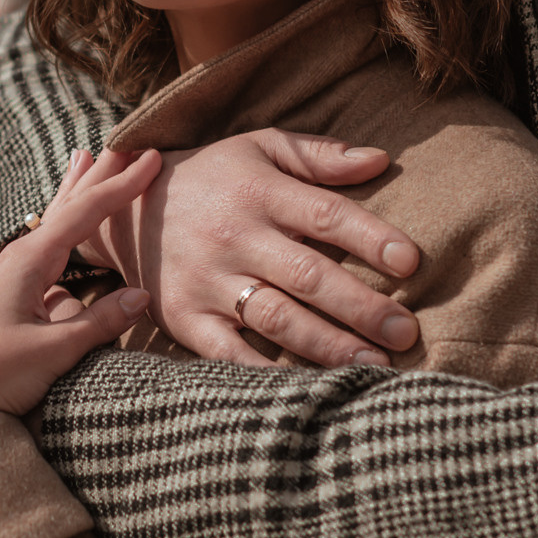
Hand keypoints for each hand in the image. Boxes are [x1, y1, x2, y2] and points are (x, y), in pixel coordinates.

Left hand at [0, 148, 160, 442]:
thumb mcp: (51, 352)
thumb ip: (98, 323)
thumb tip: (141, 295)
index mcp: (26, 263)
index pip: (83, 213)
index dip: (120, 186)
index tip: (151, 158)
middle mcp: (15, 263)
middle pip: (63, 207)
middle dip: (95, 176)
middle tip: (120, 144)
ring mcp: (7, 280)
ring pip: (50, 225)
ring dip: (73, 196)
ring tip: (82, 163)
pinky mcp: (4, 301)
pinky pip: (43, 253)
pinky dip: (61, 232)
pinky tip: (60, 235)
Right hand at [85, 129, 420, 367]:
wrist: (125, 209)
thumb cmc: (213, 177)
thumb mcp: (259, 147)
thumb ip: (320, 155)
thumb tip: (381, 159)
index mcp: (259, 191)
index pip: (325, 215)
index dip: (371, 239)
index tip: (411, 263)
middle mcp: (235, 236)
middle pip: (308, 275)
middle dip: (362, 306)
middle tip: (407, 332)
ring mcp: (209, 282)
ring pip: (276, 318)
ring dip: (328, 345)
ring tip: (374, 365)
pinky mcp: (186, 319)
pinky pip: (230, 354)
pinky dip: (267, 374)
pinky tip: (308, 390)